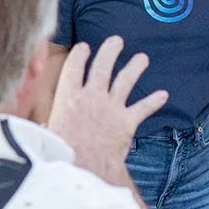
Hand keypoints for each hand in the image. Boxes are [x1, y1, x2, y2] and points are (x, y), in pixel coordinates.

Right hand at [47, 37, 167, 185]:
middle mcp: (91, 97)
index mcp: (68, 98)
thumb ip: (48, 125)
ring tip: (142, 58)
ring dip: (135, 68)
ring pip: (125, 81)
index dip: (79, 56)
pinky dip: (154, 102)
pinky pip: (143, 109)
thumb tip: (44, 126)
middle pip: (102, 67)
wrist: (86, 168)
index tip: (83, 47)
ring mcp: (111, 108)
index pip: (73, 69)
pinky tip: (163, 95)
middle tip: (116, 40)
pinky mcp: (127, 122)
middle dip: (110, 51)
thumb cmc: (62, 153)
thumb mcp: (47, 135)